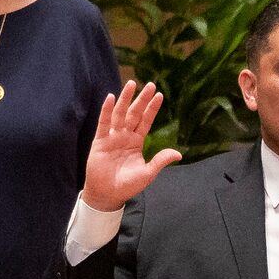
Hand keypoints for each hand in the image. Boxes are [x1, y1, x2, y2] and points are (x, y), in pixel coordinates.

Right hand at [82, 81, 182, 211]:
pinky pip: (103, 123)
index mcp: (137, 142)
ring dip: (125, 99)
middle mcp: (125, 136)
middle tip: (150, 84)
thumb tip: (178, 154)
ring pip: (120, 114)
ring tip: (131, 84)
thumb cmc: (127, 185)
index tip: (160, 95)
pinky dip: (107, 110)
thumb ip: (160, 161)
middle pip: (134, 113)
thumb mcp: (147, 173)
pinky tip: (111, 98)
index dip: (152, 108)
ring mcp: (112, 137)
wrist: (108, 194)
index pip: (146, 121)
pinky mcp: (100, 141)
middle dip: (142, 99)